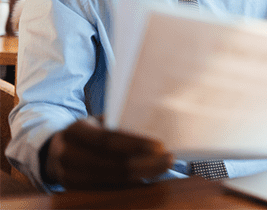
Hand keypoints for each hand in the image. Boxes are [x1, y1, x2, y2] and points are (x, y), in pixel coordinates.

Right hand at [43, 117, 173, 188]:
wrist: (53, 150)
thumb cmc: (86, 132)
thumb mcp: (95, 122)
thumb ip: (116, 123)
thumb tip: (153, 123)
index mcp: (75, 131)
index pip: (108, 140)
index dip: (135, 145)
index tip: (160, 146)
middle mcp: (68, 154)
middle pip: (113, 164)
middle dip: (146, 164)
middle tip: (170, 159)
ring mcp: (68, 175)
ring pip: (112, 179)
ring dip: (142, 175)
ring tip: (163, 168)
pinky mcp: (74, 189)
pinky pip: (108, 188)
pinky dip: (131, 184)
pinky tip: (148, 178)